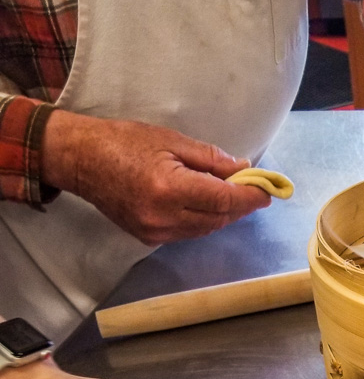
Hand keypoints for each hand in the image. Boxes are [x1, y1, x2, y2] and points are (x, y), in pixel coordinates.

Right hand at [41, 110, 271, 244]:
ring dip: (223, 214)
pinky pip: (188, 233)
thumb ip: (211, 159)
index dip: (249, 197)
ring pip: (205, 229)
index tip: (268, 191)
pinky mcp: (149, 238)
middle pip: (218, 218)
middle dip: (240, 206)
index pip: (223, 200)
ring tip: (232, 195)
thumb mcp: (171, 140)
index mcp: (169, 189)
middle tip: (253, 190)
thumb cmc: (123, 142)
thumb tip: (243, 169)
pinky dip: (203, 220)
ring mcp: (155, 231)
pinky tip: (206, 205)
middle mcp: (163, 216)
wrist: (81, 160)